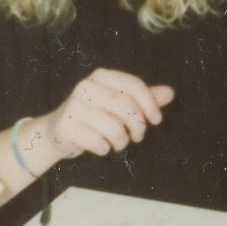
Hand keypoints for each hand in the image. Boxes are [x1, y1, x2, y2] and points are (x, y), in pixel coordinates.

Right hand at [42, 68, 174, 159]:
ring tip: (117, 142)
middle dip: (138, 126)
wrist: (56, 132)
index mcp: (101, 76)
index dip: (150, 104)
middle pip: (126, 106)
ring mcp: (73, 106)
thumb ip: (144, 98)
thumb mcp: (119, 105)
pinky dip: (104, 149)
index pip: (133, 85)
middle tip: (137, 136)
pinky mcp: (66, 126)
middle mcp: (85, 87)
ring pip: (114, 128)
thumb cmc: (94, 117)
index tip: (156, 120)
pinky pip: (98, 143)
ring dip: (121, 142)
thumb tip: (170, 93)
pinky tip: (99, 146)